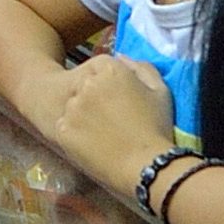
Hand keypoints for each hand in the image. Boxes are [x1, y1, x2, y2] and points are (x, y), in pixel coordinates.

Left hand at [34, 53, 186, 197]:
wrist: (146, 166)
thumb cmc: (157, 128)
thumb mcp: (161, 90)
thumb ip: (142, 67)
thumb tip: (121, 57)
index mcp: (110, 70)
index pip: (102, 67)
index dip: (111, 85)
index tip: (121, 101)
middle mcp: (86, 84)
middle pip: (86, 85)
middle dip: (96, 97)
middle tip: (113, 119)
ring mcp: (72, 107)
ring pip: (74, 106)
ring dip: (84, 115)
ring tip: (104, 134)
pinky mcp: (62, 130)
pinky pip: (66, 127)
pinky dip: (76, 135)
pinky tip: (94, 145)